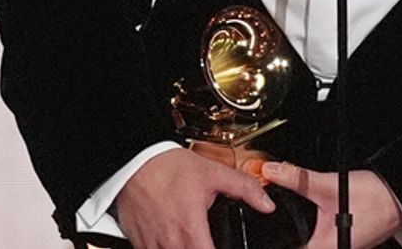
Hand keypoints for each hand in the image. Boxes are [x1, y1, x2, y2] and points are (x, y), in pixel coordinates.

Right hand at [115, 146, 275, 248]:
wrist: (135, 160)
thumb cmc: (168, 167)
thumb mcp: (212, 173)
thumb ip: (243, 188)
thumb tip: (267, 203)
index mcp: (190, 229)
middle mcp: (170, 242)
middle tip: (207, 243)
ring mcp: (151, 244)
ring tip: (191, 242)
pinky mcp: (138, 242)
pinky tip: (174, 242)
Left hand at [260, 161, 401, 248]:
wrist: (400, 198)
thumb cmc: (375, 199)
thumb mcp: (329, 185)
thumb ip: (298, 179)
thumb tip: (272, 171)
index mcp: (326, 248)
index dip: (277, 241)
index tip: (267, 232)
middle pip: (300, 245)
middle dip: (290, 233)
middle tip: (287, 217)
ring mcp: (341, 248)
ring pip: (312, 243)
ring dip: (304, 232)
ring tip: (306, 214)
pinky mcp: (346, 242)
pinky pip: (323, 240)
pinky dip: (315, 230)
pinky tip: (318, 217)